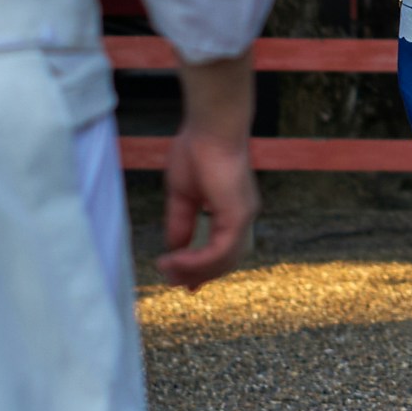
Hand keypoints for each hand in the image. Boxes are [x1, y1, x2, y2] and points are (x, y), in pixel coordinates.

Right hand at [155, 53, 257, 287]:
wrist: (210, 128)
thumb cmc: (197, 150)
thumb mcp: (183, 195)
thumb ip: (181, 223)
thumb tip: (174, 248)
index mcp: (232, 211)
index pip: (222, 250)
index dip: (202, 269)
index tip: (181, 281)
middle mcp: (242, 217)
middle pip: (223, 261)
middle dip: (197, 275)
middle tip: (171, 281)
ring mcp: (243, 217)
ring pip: (223, 260)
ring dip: (194, 270)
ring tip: (168, 271)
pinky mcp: (238, 214)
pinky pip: (220, 250)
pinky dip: (198, 260)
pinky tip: (176, 260)